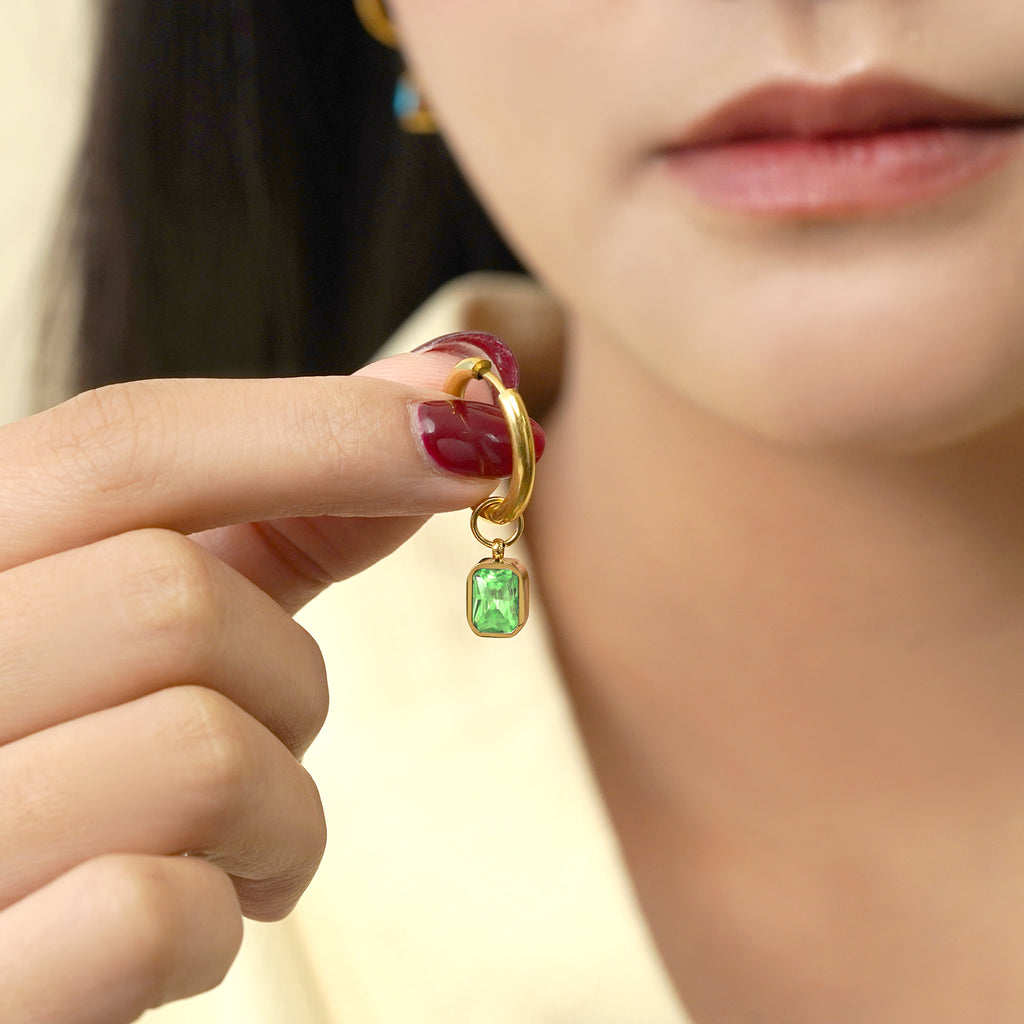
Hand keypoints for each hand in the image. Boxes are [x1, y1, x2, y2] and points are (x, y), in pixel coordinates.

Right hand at [0, 340, 519, 1023]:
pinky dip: (214, 923)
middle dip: (285, 680)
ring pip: (201, 753)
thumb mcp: (149, 619)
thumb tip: (443, 392)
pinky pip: (152, 918)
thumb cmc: (80, 761)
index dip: (324, 427)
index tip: (470, 438)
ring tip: (220, 846)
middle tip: (265, 738)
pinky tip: (178, 923)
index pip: (126, 443)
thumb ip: (282, 507)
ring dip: (273, 814)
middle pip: (178, 600)